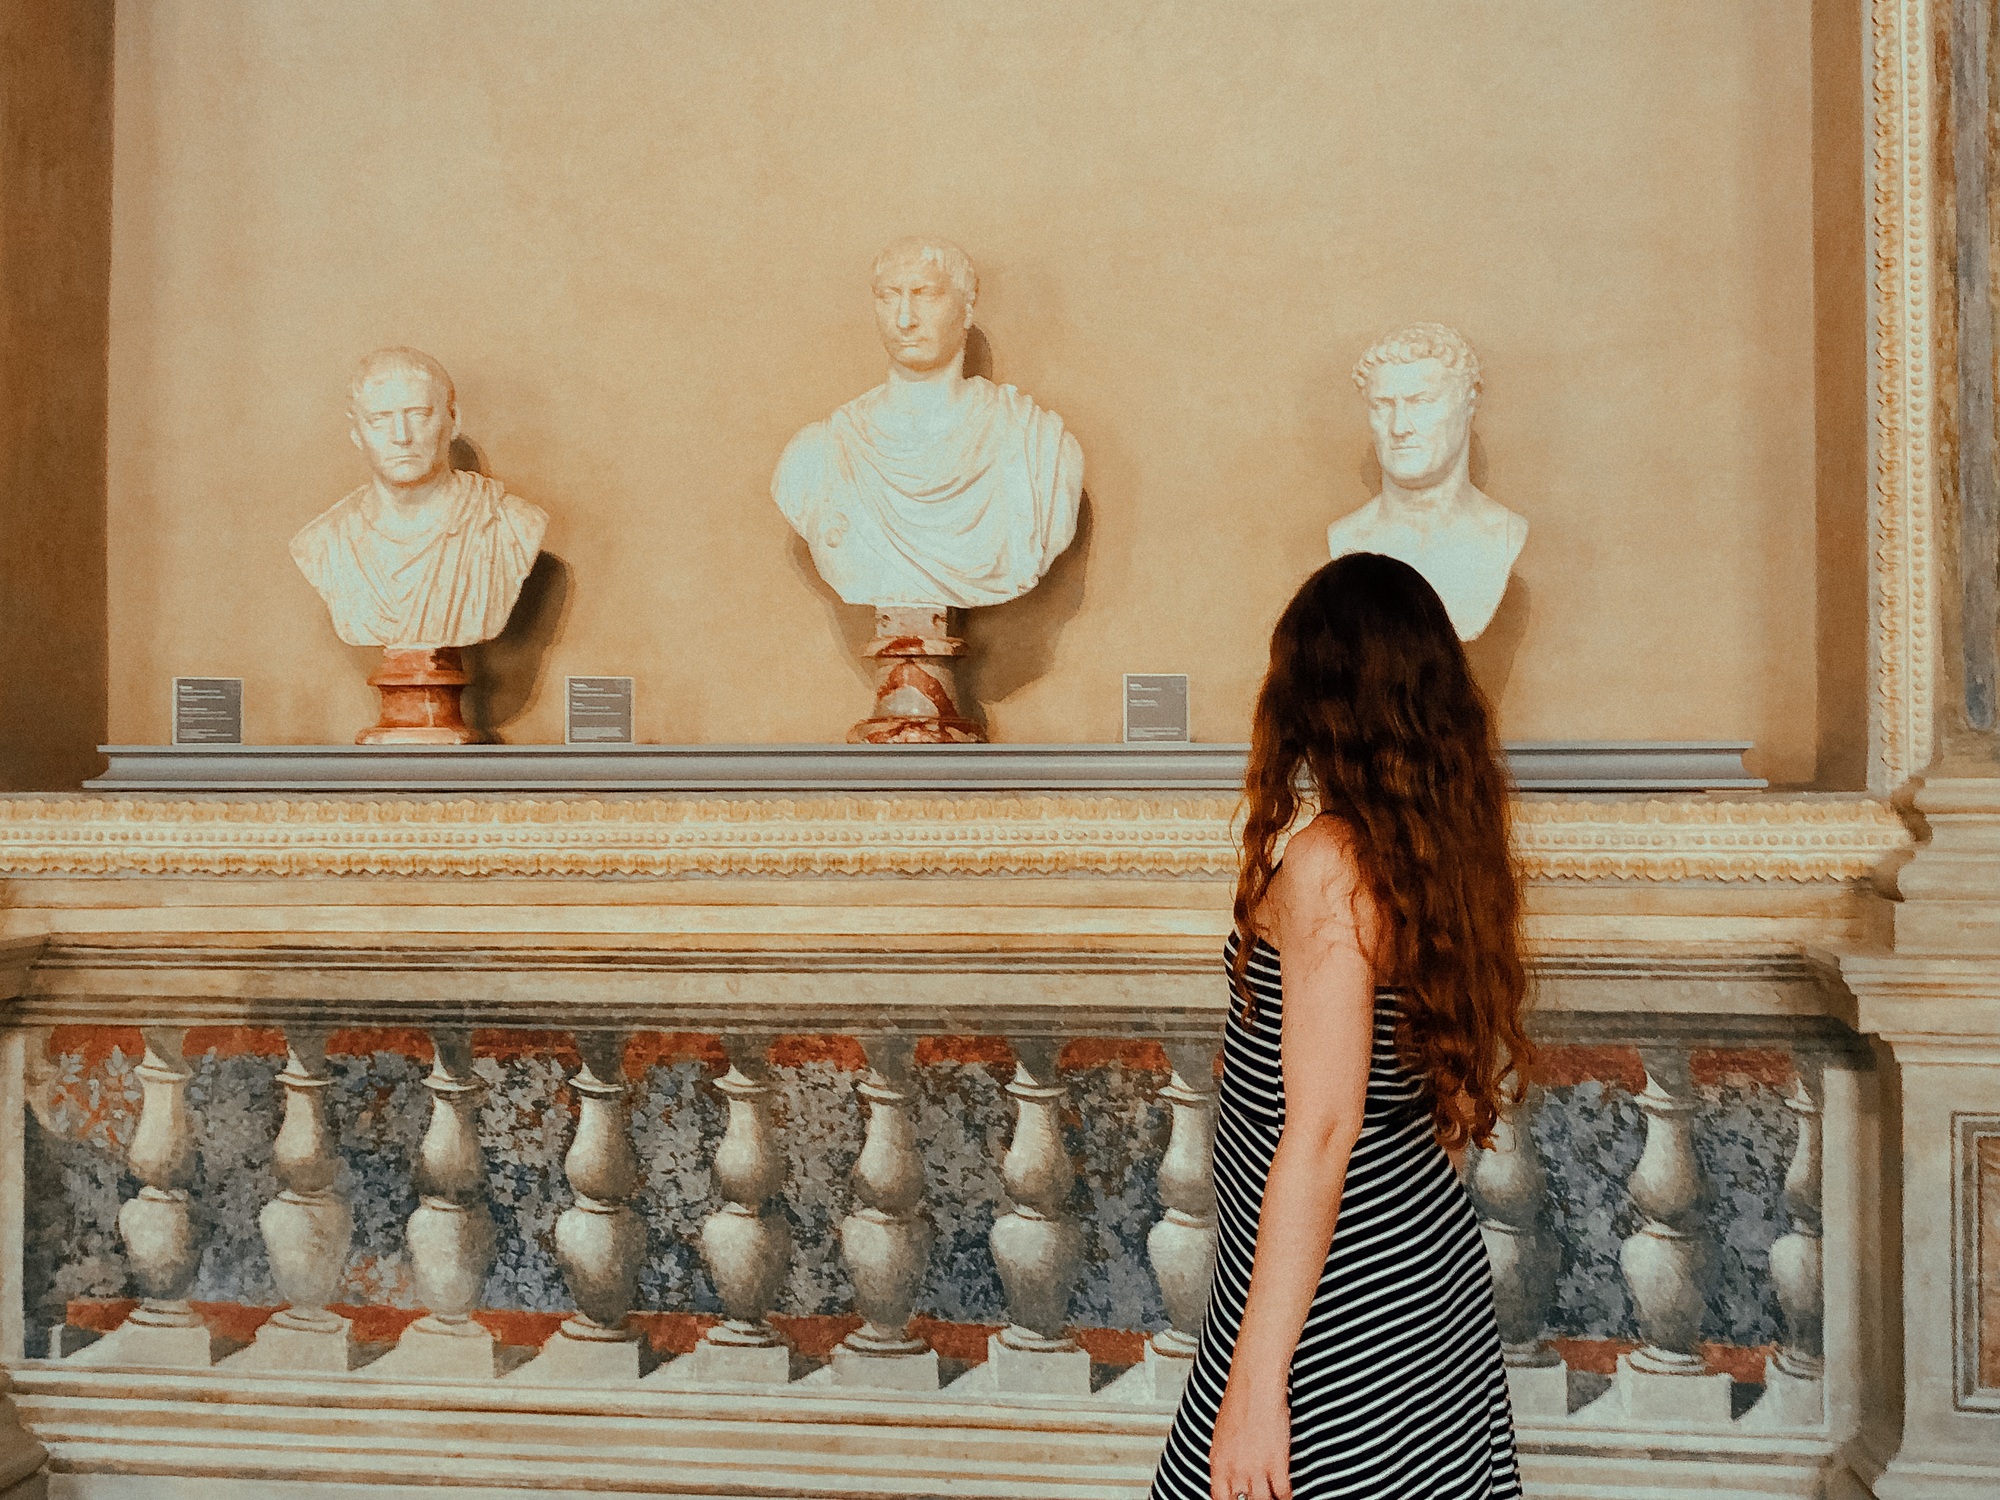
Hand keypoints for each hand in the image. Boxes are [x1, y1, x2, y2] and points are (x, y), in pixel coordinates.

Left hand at [1209, 1378, 1291, 1499]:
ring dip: (1269, 1499)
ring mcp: (1257, 1469)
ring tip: (1271, 1498)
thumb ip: (1225, 1458)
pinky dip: (1286, 1498)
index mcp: (1218, 1462)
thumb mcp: (1221, 1433)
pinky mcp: (1277, 1464)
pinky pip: (1283, 1493)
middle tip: (1257, 1496)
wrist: (1256, 1386)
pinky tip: (1287, 1497)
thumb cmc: (1239, 1401)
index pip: (1219, 1498)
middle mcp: (1236, 1469)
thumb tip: (1230, 1472)